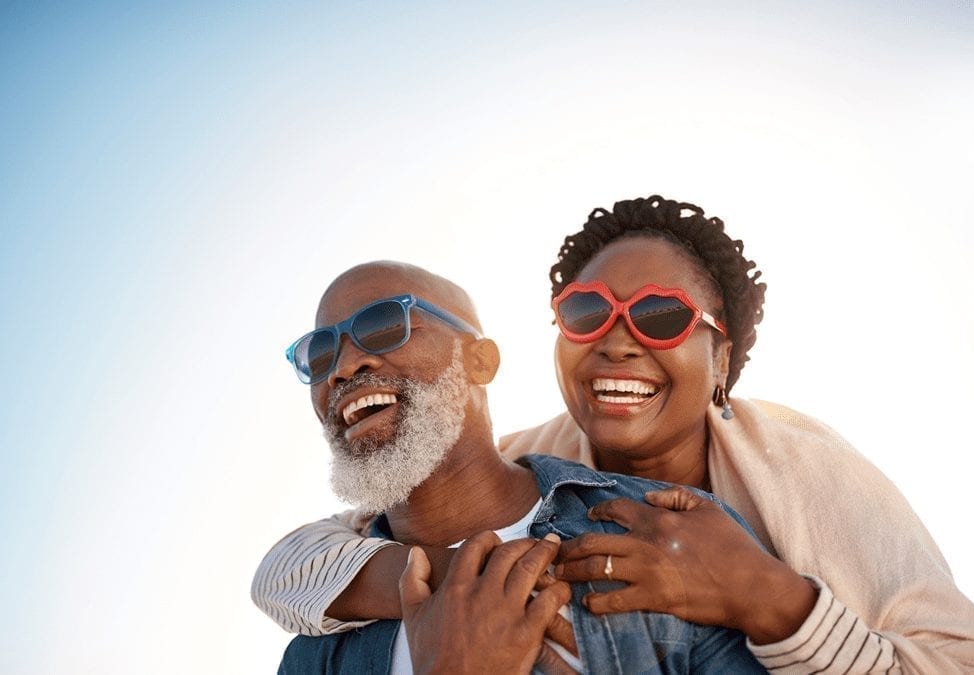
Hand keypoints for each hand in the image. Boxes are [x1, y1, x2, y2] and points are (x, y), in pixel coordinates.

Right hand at [400, 531, 571, 673]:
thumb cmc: (433, 660)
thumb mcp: (413, 617)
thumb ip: (412, 581)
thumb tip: (416, 554)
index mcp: (456, 587)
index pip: (476, 546)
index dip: (488, 538)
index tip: (496, 541)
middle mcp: (483, 593)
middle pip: (509, 552)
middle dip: (524, 542)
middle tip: (534, 542)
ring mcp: (507, 611)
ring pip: (531, 568)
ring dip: (545, 553)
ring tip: (552, 548)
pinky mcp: (527, 632)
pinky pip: (549, 601)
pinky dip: (558, 590)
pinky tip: (561, 588)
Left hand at [554, 486, 816, 643]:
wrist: (751, 585)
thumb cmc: (733, 546)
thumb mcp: (707, 508)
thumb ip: (676, 496)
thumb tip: (649, 496)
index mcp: (657, 519)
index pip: (616, 510)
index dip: (597, 512)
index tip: (588, 517)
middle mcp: (645, 543)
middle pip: (594, 542)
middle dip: (569, 547)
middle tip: (555, 552)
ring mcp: (647, 572)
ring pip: (597, 569)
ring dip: (573, 573)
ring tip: (558, 577)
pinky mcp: (653, 599)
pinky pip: (614, 600)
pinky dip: (596, 602)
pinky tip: (587, 602)